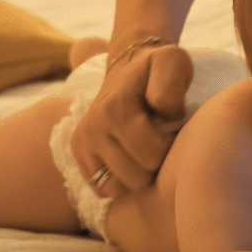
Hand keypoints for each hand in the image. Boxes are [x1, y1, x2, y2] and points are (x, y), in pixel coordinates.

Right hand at [69, 40, 192, 194]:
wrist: (128, 68)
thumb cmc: (156, 70)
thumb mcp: (173, 62)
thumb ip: (172, 83)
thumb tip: (165, 115)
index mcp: (116, 107)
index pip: (152, 154)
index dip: (169, 145)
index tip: (170, 127)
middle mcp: (92, 127)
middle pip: (137, 177)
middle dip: (154, 163)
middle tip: (157, 140)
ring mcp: (82, 143)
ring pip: (119, 188)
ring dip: (137, 175)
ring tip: (144, 151)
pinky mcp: (78, 155)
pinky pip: (102, 189)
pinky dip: (119, 181)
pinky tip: (130, 159)